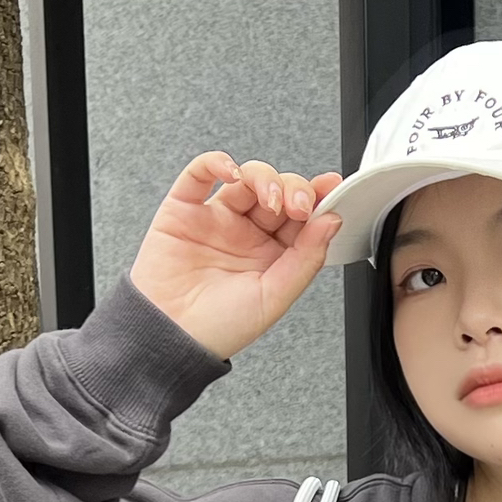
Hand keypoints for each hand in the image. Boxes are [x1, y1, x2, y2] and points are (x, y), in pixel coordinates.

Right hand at [128, 153, 343, 359]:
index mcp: (272, 255)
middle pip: (278, 191)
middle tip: (297, 204)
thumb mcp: (273, 299)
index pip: (301, 217)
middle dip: (293, 189)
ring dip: (263, 178)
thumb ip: (305, 259)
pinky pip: (200, 173)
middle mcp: (246, 233)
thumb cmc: (218, 328)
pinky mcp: (184, 209)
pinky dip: (216, 163)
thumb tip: (331, 221)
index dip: (317, 198)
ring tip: (269, 198)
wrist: (170, 338)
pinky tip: (230, 172)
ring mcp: (216, 218)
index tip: (331, 189)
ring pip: (246, 178)